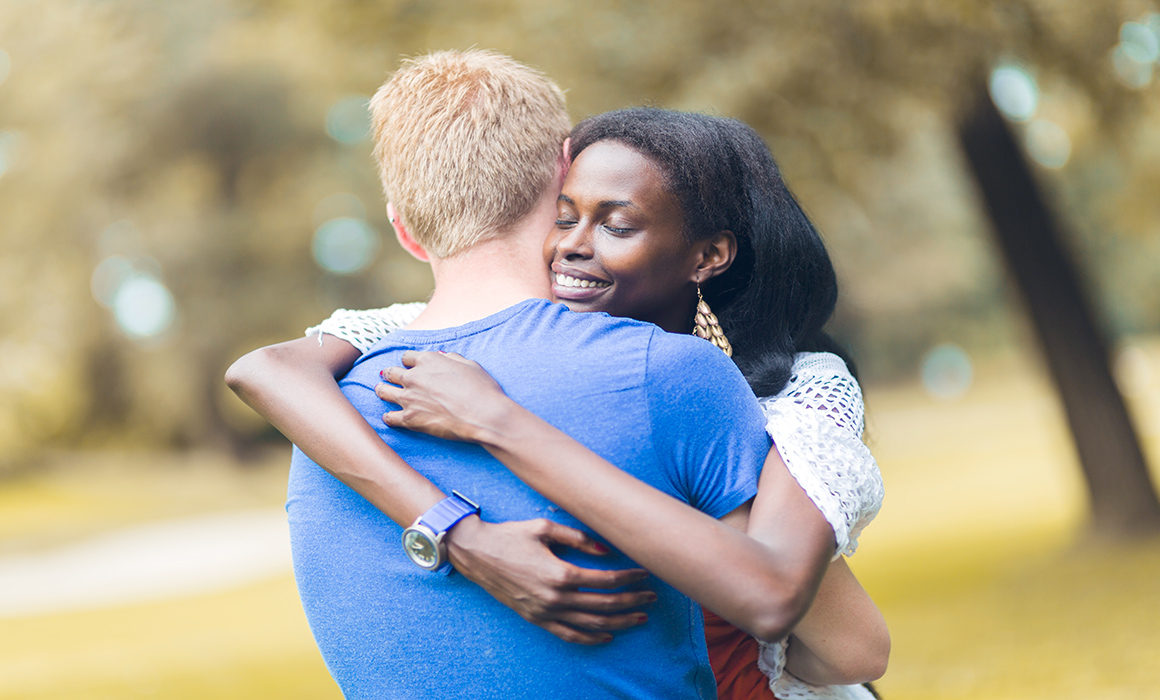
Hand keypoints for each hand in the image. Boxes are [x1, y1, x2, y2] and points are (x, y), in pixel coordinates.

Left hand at [376, 350, 512, 442]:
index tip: (409, 366)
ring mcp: (409, 398)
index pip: (407, 357)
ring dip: (382, 390)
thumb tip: (442, 357)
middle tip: (387, 377)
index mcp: (428, 360)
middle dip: (389, 374)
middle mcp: (414, 377)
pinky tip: (389, 417)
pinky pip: (389, 417)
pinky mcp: (409, 419)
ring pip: (383, 391)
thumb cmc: (481, 388)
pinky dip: (388, 417)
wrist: (483, 414)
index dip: (408, 362)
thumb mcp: (469, 365)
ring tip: (381, 391)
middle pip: (391, 372)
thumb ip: (452, 358)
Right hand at [445, 515, 655, 644]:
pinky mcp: (536, 619)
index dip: (629, 578)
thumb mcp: (545, 528)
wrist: (477, 554)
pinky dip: (590, 638)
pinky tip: (607, 636)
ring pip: (591, 624)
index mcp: (560, 572)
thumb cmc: (511, 536)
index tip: (645, 574)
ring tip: (639, 618)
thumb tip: (606, 550)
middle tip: (652, 598)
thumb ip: (578, 538)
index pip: (605, 580)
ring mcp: (544, 612)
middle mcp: (554, 597)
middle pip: (603, 604)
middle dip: (631, 601)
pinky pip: (568, 635)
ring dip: (618, 622)